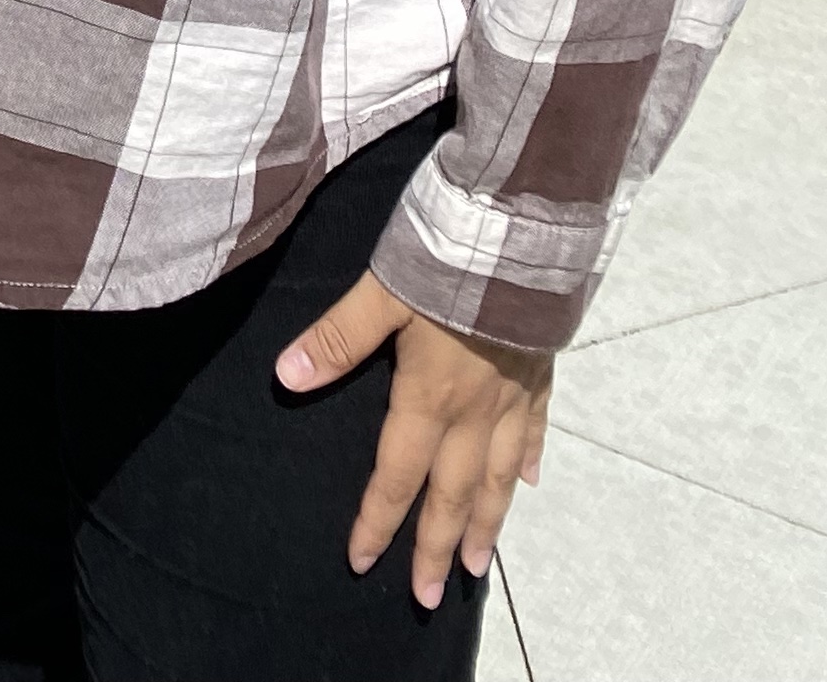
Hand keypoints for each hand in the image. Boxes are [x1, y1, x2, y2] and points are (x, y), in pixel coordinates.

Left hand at [276, 266, 551, 607]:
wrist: (521, 231)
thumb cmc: (445, 257)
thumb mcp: (380, 292)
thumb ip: (337, 339)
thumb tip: (286, 379)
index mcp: (429, 396)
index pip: (397, 474)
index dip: (378, 520)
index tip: (361, 561)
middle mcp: (474, 409)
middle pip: (452, 492)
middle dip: (435, 546)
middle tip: (427, 596)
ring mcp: (513, 393)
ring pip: (497, 475)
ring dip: (485, 523)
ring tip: (475, 565)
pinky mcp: (540, 369)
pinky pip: (535, 428)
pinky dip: (527, 459)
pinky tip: (527, 482)